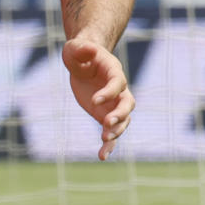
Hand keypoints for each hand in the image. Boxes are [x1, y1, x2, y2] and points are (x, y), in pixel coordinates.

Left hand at [64, 39, 134, 159]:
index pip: (117, 83)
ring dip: (116, 131)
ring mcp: (114, 105)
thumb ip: (82, 49)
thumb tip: (88, 48)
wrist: (83, 62)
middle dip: (119, 115)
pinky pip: (111, 132)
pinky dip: (109, 145)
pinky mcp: (105, 115)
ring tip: (104, 141)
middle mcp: (119, 91)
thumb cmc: (80, 52)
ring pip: (123, 121)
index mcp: (114, 72)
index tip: (94, 101)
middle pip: (127, 105)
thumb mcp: (76, 48)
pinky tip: (102, 156)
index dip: (108, 93)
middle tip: (106, 124)